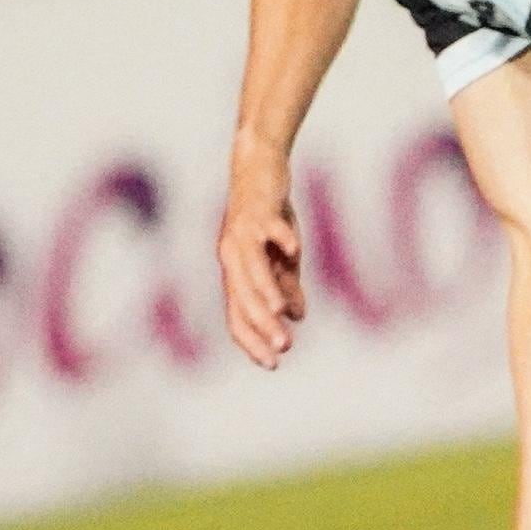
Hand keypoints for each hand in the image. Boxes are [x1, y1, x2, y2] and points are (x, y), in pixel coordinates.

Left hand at [219, 141, 306, 366]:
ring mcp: (243, 233)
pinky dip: (281, 239)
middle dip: (262, 326)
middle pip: (242, 298)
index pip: (238, 315)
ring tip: (280, 316)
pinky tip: (295, 253)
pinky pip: (269, 229)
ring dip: (266, 292)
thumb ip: (286, 286)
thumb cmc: (267, 215)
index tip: (273, 364)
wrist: (258, 165)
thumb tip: (297, 317)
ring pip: (251, 269)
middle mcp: (233, 257)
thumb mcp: (281, 256)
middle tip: (283, 348)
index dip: (252, 340)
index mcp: (236, 272)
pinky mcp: (259, 210)